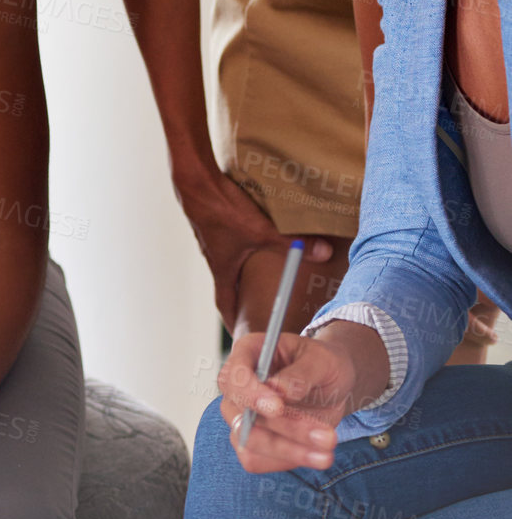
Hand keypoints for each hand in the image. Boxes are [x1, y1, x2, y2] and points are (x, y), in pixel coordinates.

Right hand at [179, 170, 332, 330]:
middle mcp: (215, 258)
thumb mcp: (262, 229)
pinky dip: (238, 252)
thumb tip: (324, 253)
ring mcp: (211, 241)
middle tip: (255, 312)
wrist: (194, 183)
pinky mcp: (212, 226)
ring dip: (238, 276)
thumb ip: (292, 243)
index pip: (225, 305)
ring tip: (256, 280)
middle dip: (240, 302)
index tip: (241, 335)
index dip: (234, 322)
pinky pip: (225, 246)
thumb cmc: (221, 210)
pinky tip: (250, 242)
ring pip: (226, 266)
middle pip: (226, 287)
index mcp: (223, 268)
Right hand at [217, 332, 357, 473]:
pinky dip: (286, 462)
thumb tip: (279, 390)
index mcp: (247, 354)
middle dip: (284, 429)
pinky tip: (314, 455)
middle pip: (240, 415)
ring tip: (327, 453)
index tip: (277, 407)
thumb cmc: (322, 364)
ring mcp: (242, 416)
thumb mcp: (321, 360)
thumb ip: (301, 373)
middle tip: (326, 437)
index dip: (250, 393)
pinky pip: (256, 461)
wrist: (331, 384)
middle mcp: (237, 387)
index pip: (233, 376)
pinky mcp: (254, 441)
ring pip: (248, 442)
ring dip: (289, 451)